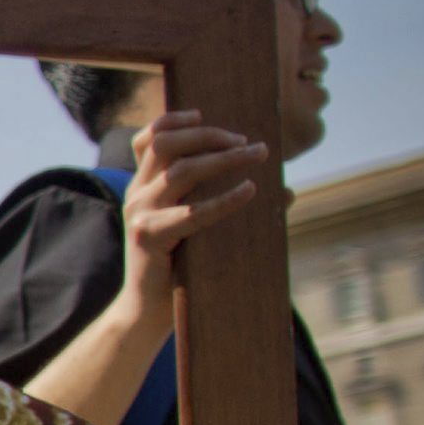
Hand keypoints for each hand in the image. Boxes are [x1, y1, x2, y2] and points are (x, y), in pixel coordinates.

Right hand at [111, 110, 271, 323]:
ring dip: (224, 158)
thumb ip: (218, 202)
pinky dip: (225, 199)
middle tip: (246, 141)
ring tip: (258, 155)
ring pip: (181, 170)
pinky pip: (193, 212)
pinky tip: (251, 191)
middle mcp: (136, 194)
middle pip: (165, 144)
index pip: (148, 139)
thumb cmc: (178, 268)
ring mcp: (140, 214)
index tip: (204, 113)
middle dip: (208, 134)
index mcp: (143, 187)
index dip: (174, 120)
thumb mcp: (190, 227)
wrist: (147, 311)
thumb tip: (286, 192)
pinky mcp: (150, 237)